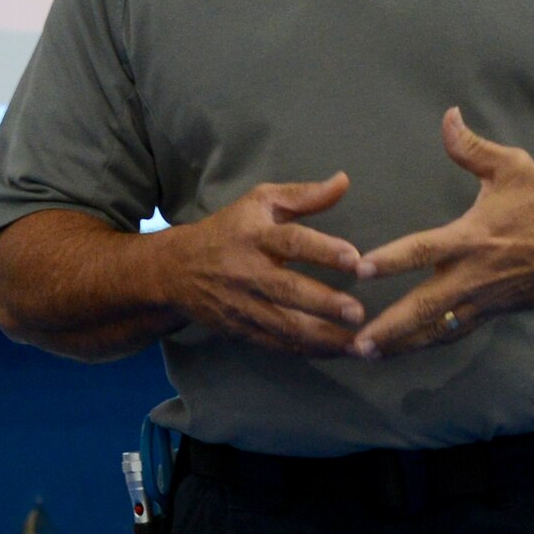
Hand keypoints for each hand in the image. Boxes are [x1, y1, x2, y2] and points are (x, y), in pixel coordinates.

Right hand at [163, 172, 366, 355]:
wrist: (175, 270)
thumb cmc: (228, 231)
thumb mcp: (260, 203)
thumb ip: (304, 195)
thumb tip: (344, 181)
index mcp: (255, 235)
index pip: (292, 242)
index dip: (324, 250)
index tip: (356, 259)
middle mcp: (247, 272)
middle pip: (288, 290)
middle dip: (324, 303)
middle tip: (357, 313)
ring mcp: (243, 305)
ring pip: (284, 325)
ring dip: (323, 338)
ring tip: (358, 345)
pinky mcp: (240, 330)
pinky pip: (277, 344)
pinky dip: (306, 351)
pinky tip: (336, 353)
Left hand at [350, 110, 533, 357]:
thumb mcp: (512, 166)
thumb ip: (472, 147)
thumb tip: (447, 115)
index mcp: (471, 237)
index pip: (422, 250)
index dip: (391, 260)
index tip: (360, 269)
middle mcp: (473, 274)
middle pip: (424, 306)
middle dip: (390, 326)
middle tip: (357, 341)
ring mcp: (483, 299)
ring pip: (437, 328)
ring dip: (402, 343)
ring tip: (366, 354)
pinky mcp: (492, 312)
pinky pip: (455, 331)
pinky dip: (428, 342)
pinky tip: (403, 350)